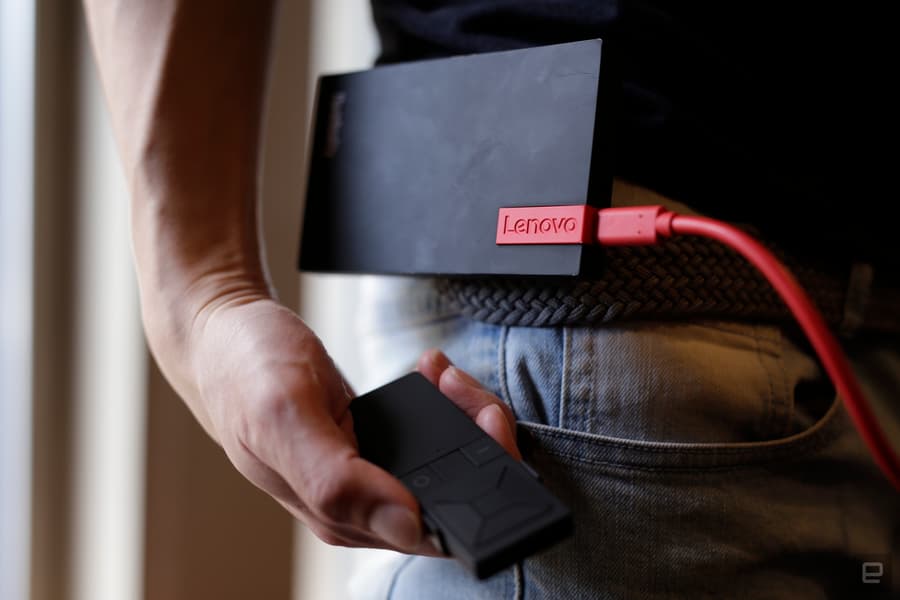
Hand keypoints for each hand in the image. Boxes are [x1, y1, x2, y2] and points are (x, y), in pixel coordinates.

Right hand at [175, 295, 518, 555]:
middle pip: (450, 495)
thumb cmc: (242, 371)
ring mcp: (366, 474)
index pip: (434, 526)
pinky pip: (427, 437)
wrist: (222, 335)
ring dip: (460, 414)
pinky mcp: (370, 446)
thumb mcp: (282, 416)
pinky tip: (430, 373)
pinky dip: (441, 402)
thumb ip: (336, 480)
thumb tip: (407, 525)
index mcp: (338, 515)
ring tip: (443, 371)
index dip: (477, 481)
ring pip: (445, 464)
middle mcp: (357, 505)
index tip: (484, 421)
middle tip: (460, 383)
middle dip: (476, 437)